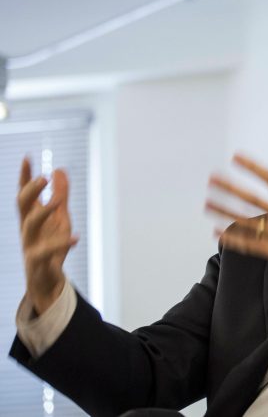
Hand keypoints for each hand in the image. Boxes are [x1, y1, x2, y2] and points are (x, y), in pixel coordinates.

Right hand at [17, 158, 76, 313]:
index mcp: (30, 216)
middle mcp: (26, 228)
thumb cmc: (51, 245)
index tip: (27, 156)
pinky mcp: (38, 262)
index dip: (25, 176)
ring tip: (58, 201)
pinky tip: (75, 237)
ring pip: (30, 226)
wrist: (45, 281)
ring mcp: (29, 245)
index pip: (24, 193)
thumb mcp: (59, 218)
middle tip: (44, 176)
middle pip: (21, 205)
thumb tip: (60, 169)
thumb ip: (60, 194)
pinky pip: (47, 251)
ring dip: (43, 212)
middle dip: (31, 190)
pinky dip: (62, 243)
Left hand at [206, 148, 267, 300]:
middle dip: (230, 188)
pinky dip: (232, 239)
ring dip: (224, 212)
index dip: (252, 167)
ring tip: (207, 204)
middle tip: (212, 179)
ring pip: (245, 222)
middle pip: (251, 199)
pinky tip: (217, 232)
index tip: (235, 157)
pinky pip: (249, 244)